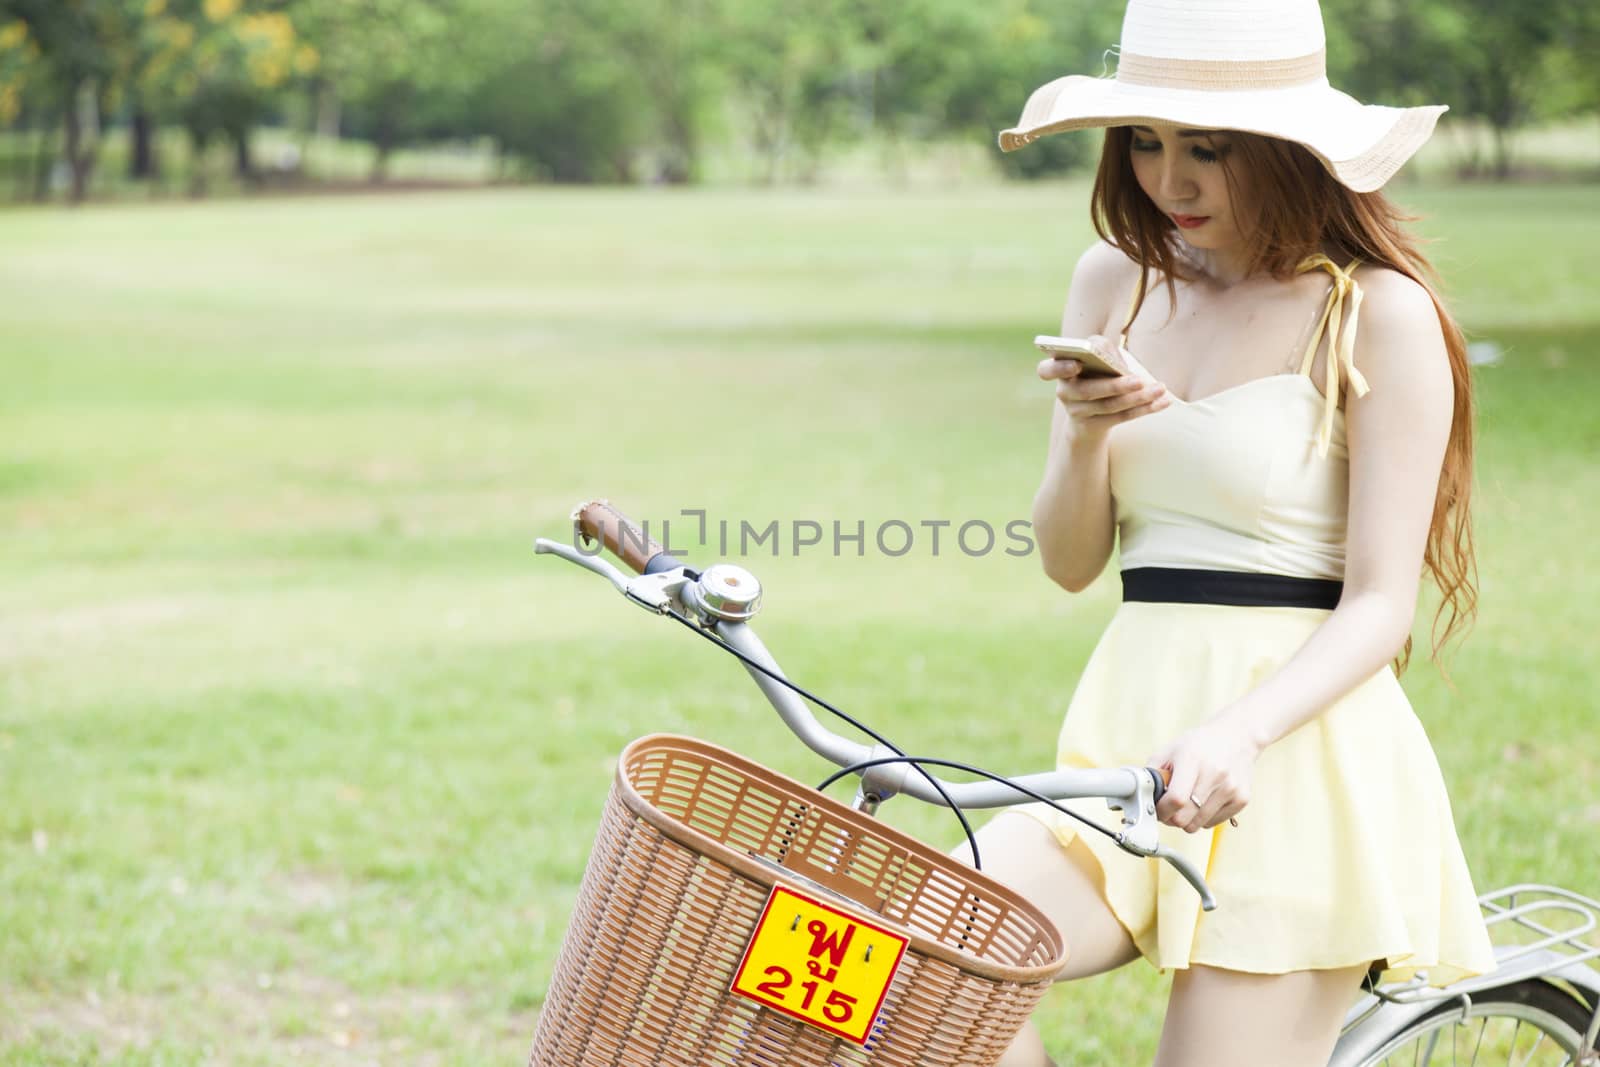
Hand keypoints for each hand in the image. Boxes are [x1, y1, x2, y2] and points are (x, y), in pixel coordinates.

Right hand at [1036, 335, 1169, 439]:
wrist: (1089, 415)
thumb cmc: (1095, 374)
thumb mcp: (1096, 359)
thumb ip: (1101, 350)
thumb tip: (1112, 357)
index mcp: (1059, 371)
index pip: (1046, 370)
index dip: (1059, 369)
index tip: (1076, 365)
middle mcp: (1064, 393)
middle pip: (1088, 391)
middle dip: (1115, 386)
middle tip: (1138, 379)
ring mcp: (1077, 413)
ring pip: (1109, 406)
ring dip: (1138, 398)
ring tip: (1160, 389)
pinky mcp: (1094, 427)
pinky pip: (1121, 418)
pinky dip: (1145, 408)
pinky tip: (1164, 401)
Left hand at [1148, 716, 1261, 832]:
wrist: (1237, 737)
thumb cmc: (1200, 744)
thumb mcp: (1170, 750)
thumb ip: (1153, 773)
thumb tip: (1141, 796)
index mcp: (1192, 759)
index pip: (1176, 799)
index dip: (1161, 810)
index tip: (1156, 809)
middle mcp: (1215, 774)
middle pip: (1185, 817)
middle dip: (1171, 818)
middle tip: (1168, 809)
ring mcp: (1231, 788)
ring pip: (1198, 825)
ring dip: (1186, 820)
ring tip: (1186, 804)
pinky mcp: (1242, 799)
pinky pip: (1213, 823)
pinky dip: (1203, 818)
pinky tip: (1203, 801)